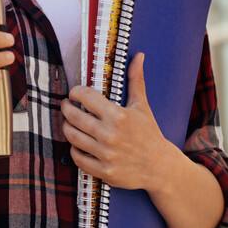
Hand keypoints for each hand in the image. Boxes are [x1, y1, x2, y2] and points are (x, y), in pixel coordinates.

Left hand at [61, 53, 173, 189]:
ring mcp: (106, 154)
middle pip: (73, 116)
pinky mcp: (103, 171)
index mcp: (119, 116)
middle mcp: (110, 135)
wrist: (161, 167)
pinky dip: (74, 149)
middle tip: (67, 106)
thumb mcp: (142, 106)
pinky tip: (78, 143)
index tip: (75, 93)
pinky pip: (77, 157)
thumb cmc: (149, 133)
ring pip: (71, 136)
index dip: (75, 92)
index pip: (85, 97)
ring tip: (70, 122)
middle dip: (66, 108)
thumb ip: (136, 80)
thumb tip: (138, 56)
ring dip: (67, 127)